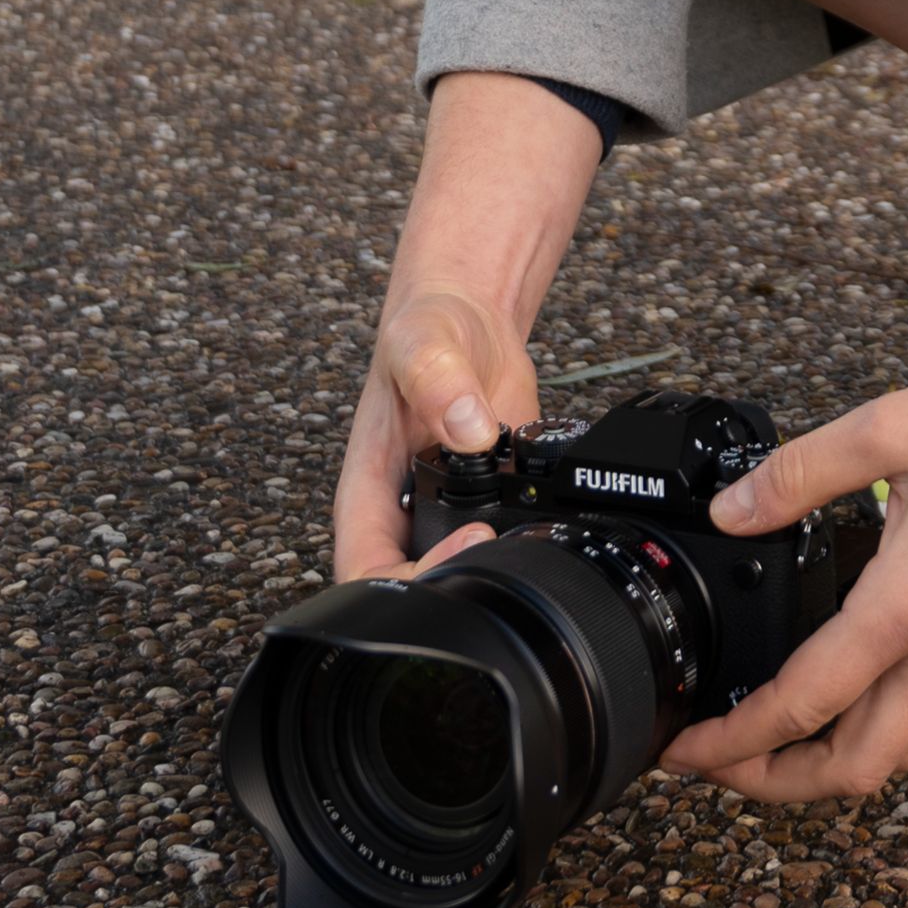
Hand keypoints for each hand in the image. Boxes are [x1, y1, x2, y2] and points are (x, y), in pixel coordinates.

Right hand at [332, 283, 540, 580]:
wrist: (471, 321)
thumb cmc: (426, 330)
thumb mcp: (422, 343)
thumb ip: (439, 381)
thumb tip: (468, 427)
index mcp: (367, 491)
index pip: (366, 570)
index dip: (408, 580)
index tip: (465, 537)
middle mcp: (405, 511)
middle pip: (415, 586)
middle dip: (458, 579)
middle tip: (499, 538)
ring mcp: (449, 512)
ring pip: (463, 571)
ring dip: (495, 561)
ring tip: (523, 522)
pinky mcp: (494, 503)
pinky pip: (507, 542)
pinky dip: (527, 536)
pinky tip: (541, 506)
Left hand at [655, 179, 907, 802]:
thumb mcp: (894, 424)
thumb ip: (801, 471)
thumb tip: (735, 509)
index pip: (805, 703)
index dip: (734, 743)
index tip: (689, 754)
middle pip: (860, 767)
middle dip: (779, 784)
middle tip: (724, 766)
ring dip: (844, 767)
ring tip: (789, 742)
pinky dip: (899, 730)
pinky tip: (872, 689)